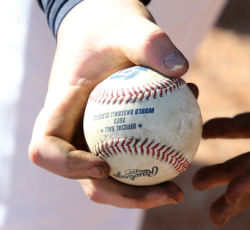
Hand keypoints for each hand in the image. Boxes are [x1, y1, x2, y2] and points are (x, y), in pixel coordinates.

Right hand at [29, 0, 189, 208]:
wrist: (110, 26)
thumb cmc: (113, 26)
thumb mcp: (132, 26)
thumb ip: (153, 44)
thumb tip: (182, 72)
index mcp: (61, 107)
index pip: (47, 148)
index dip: (69, 167)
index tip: (106, 166)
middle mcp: (73, 129)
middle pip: (85, 177)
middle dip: (122, 196)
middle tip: (168, 193)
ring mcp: (94, 136)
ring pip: (113, 176)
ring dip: (142, 190)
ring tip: (179, 191)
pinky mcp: (114, 135)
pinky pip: (134, 156)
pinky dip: (156, 162)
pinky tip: (186, 155)